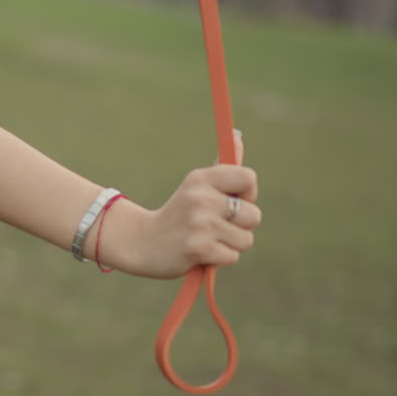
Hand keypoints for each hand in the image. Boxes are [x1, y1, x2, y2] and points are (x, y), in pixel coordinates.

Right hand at [102, 132, 261, 278]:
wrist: (142, 241)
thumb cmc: (178, 214)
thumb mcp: (196, 186)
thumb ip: (222, 169)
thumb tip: (238, 137)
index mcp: (202, 179)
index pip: (249, 178)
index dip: (248, 194)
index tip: (232, 201)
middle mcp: (202, 198)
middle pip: (254, 215)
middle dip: (242, 226)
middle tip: (218, 225)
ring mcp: (200, 224)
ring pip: (245, 240)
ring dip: (231, 244)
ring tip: (208, 239)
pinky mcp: (198, 249)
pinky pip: (232, 256)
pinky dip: (219, 259)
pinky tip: (201, 252)